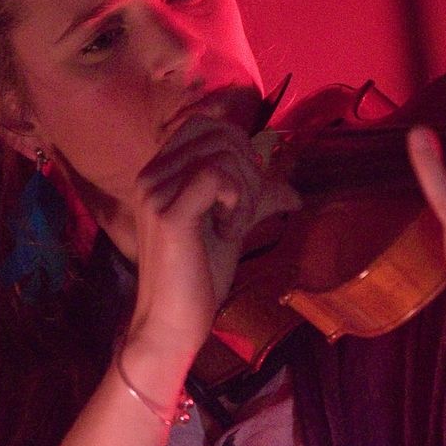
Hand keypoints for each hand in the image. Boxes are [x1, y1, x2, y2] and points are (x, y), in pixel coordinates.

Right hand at [128, 115, 300, 357]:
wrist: (174, 322)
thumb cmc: (199, 275)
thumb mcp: (232, 224)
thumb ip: (254, 200)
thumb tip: (293, 191)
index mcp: (159, 173)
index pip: (203, 123)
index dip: (237, 145)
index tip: (247, 185)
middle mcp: (151, 175)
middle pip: (218, 134)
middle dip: (247, 168)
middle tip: (244, 210)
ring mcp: (156, 192)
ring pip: (222, 154)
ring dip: (244, 190)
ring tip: (234, 225)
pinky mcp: (169, 214)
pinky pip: (217, 176)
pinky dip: (236, 200)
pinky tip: (228, 230)